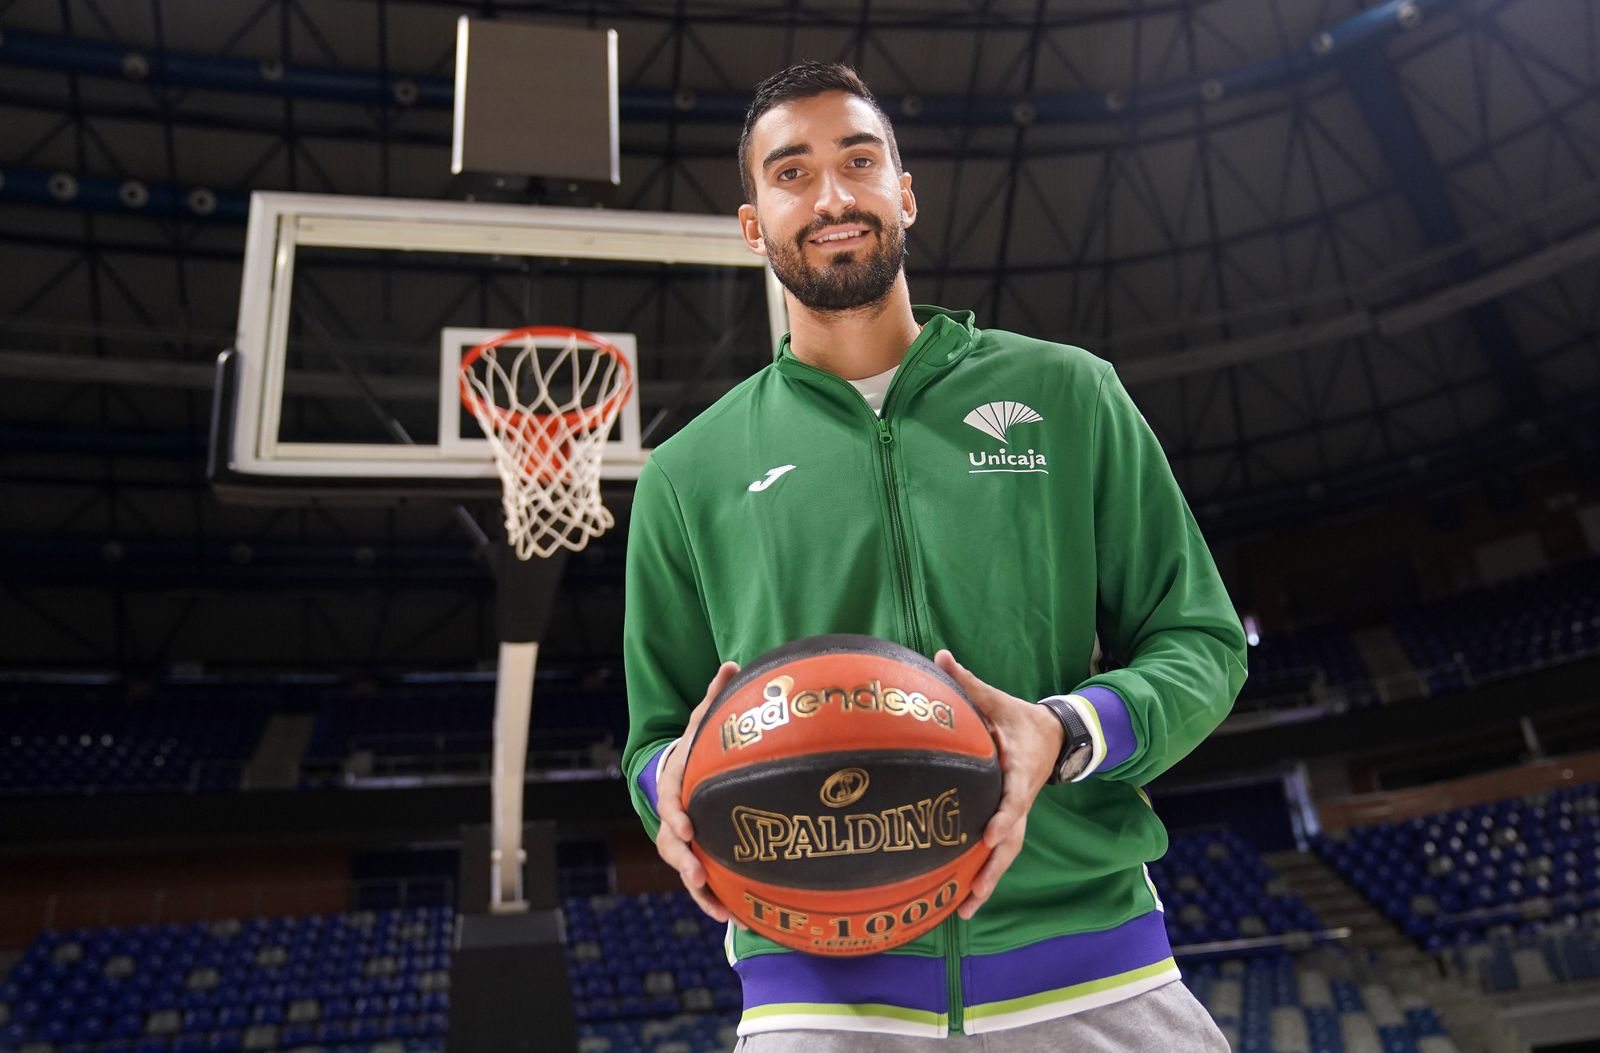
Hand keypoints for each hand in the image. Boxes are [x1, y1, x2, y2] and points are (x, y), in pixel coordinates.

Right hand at [653, 660, 744, 924]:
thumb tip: (733, 662)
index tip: (688, 825)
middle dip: (683, 860)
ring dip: (698, 889)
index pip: (670, 801)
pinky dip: (711, 901)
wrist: (679, 779)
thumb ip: (715, 697)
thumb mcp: (702, 723)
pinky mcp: (696, 860)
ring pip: (683, 869)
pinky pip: (700, 886)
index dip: (677, 815)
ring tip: (716, 906)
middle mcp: (673, 818)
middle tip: (696, 873)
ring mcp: (682, 843)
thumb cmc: (697, 750)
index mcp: (674, 786)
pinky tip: (730, 917)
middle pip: (671, 843)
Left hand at [934, 649, 1065, 919]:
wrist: (1054, 736)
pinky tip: (965, 900)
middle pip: (1011, 839)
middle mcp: (1021, 799)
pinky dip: (986, 875)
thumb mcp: (997, 699)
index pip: (1014, 798)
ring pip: (1007, 853)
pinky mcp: (1012, 822)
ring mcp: (1019, 814)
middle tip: (972, 896)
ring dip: (988, 882)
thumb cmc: (1018, 718)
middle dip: (992, 869)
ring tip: (965, 910)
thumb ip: (968, 682)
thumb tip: (940, 655)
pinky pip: (1000, 853)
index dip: (1003, 817)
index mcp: (1020, 770)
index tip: (987, 836)